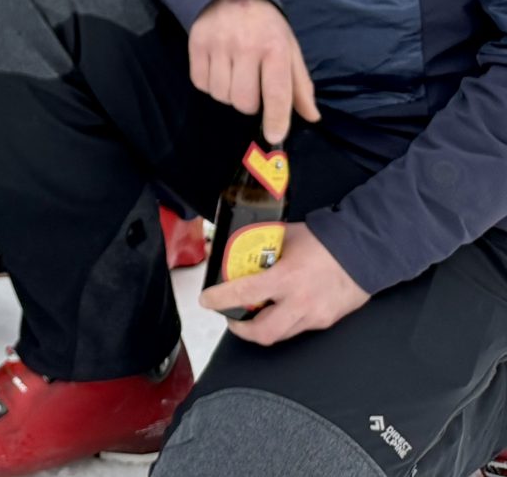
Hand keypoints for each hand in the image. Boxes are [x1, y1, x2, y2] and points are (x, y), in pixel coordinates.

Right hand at [189, 0, 318, 145]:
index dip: (276, 120)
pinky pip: (200, 83)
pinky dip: (210, 85)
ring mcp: (218, 45)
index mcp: (274, 48)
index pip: (276, 93)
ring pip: (221, 95)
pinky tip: (218, 71)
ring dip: (228, 94)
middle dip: (249, 104)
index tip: (275, 137)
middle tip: (251, 88)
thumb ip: (300, 85)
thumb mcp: (289, 49)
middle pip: (244, 101)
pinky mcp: (196, 44)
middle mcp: (246, 47)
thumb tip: (312, 117)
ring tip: (234, 78)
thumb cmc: (266, 26)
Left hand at [197, 221, 367, 344]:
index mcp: (287, 278)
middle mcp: (301, 303)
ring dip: (262, 328)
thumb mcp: (284, 236)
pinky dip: (283, 322)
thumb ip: (258, 244)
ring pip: (281, 335)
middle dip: (240, 330)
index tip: (206, 300)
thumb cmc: (323, 240)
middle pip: (263, 332)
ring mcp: (316, 316)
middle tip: (230, 318)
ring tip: (252, 314)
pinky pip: (298, 329)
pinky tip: (279, 309)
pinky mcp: (327, 322)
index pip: (245, 293)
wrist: (366, 252)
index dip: (221, 299)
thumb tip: (229, 243)